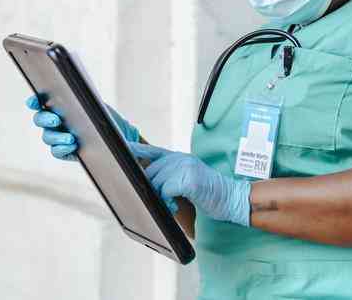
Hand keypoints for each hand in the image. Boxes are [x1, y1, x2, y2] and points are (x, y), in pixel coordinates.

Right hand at [26, 95, 139, 160]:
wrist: (122, 137)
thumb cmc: (107, 117)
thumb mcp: (97, 105)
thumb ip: (83, 99)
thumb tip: (76, 90)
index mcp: (60, 105)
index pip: (41, 102)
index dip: (34, 101)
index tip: (34, 102)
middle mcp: (56, 121)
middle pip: (40, 119)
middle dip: (45, 119)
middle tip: (56, 120)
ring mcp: (60, 137)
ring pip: (48, 137)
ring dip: (57, 137)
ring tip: (71, 138)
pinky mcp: (66, 152)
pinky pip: (56, 152)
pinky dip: (62, 149)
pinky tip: (73, 147)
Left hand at [127, 142, 250, 226]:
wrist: (231, 198)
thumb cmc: (208, 192)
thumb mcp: (187, 177)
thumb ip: (169, 175)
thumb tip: (148, 181)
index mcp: (178, 157)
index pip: (151, 150)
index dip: (134, 149)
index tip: (121, 147)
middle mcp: (180, 158)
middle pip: (149, 171)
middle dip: (150, 188)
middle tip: (163, 200)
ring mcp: (184, 166)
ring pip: (156, 182)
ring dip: (160, 197)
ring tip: (172, 204)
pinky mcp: (188, 179)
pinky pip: (165, 189)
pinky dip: (167, 200)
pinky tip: (174, 205)